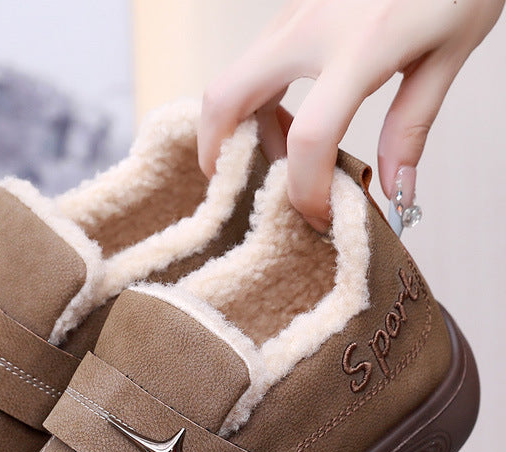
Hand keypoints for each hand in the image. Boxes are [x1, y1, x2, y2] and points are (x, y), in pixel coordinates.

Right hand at [198, 0, 503, 230]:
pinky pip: (253, 67)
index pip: (309, 139)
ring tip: (283, 159)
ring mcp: (291, 15)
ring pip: (232, 84)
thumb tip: (394, 192)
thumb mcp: (448, 52)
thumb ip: (411, 127)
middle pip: (226, 101)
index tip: (318, 215)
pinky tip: (290, 120)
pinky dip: (255, 103)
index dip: (305, 190)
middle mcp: (308, 28)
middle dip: (218, 155)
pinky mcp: (290, 11)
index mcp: (360, 47)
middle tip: (237, 189)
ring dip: (243, 131)